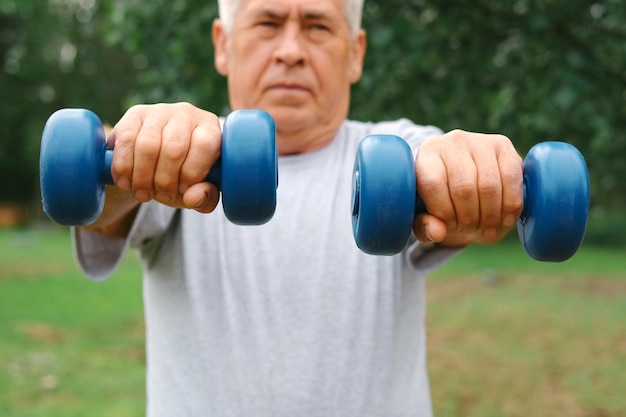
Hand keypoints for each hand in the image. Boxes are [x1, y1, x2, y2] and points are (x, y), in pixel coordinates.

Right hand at [108, 102, 222, 212]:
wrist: (155, 160)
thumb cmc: (183, 174)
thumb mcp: (199, 189)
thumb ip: (205, 198)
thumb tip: (192, 197)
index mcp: (210, 128)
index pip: (205, 145)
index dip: (192, 173)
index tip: (183, 191)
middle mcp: (187, 114)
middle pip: (174, 148)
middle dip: (165, 181)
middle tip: (162, 196)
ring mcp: (160, 111)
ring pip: (148, 146)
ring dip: (142, 178)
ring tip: (143, 194)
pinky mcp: (135, 114)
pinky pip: (126, 140)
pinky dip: (123, 166)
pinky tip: (125, 182)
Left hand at [412, 129, 523, 245]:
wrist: (467, 176)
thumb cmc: (442, 199)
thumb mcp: (426, 215)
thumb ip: (425, 227)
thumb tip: (438, 233)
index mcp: (426, 156)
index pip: (432, 185)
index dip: (443, 212)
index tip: (449, 226)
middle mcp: (451, 142)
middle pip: (463, 188)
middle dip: (468, 218)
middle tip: (469, 229)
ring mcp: (479, 141)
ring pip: (489, 186)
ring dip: (490, 216)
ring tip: (485, 227)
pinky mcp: (503, 145)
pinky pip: (511, 178)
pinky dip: (510, 205)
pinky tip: (505, 219)